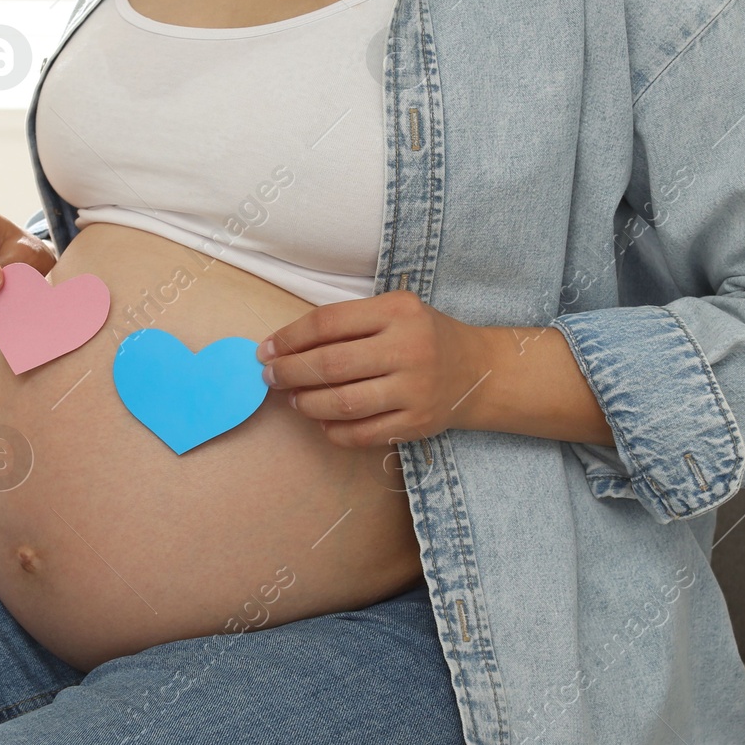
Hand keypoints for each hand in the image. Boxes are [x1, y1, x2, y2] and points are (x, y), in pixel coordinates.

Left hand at [255, 290, 486, 448]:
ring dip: (307, 403)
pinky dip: (333, 431)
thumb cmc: (423, 336)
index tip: (266, 350)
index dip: (289, 338)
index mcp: (397, 311)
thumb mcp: (394, 312)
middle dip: (290, 372)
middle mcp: (409, 348)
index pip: (328, 322)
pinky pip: (362, 434)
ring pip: (343, 403)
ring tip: (294, 399)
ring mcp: (415, 389)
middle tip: (271, 377)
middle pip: (331, 364)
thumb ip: (348, 323)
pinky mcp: (417, 423)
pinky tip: (321, 420)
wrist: (478, 371)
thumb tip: (287, 346)